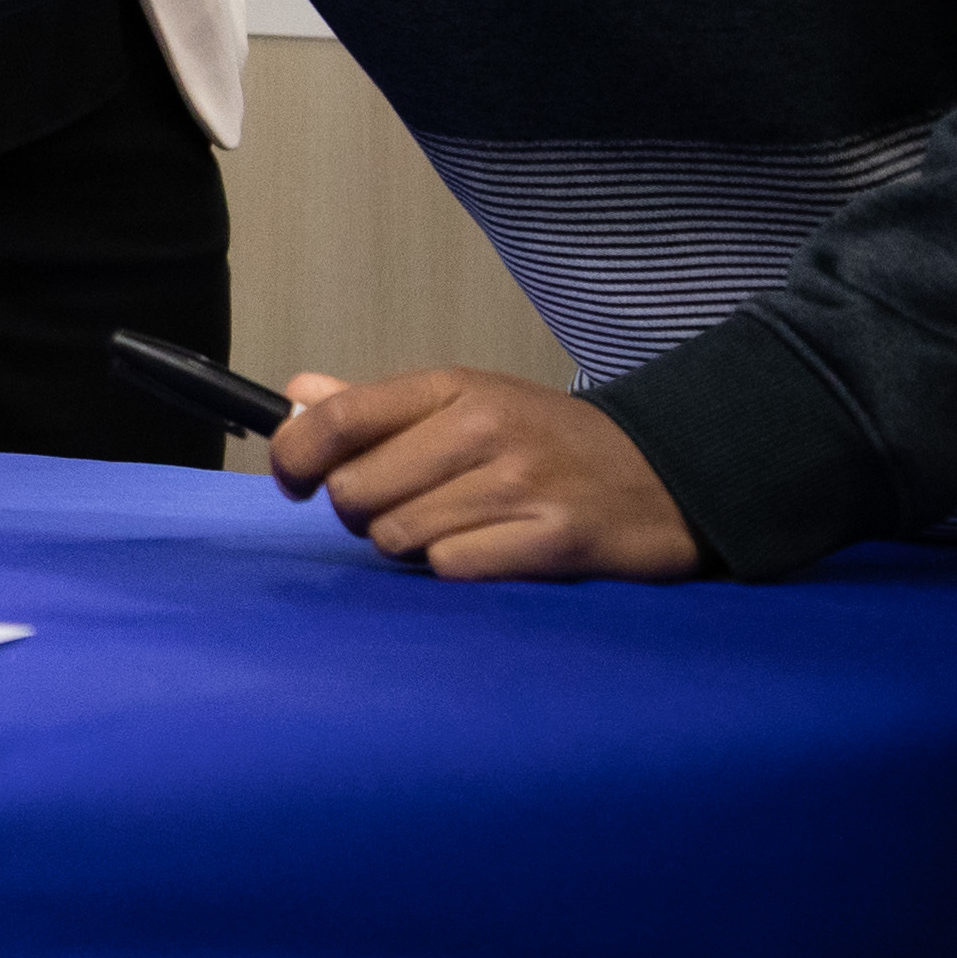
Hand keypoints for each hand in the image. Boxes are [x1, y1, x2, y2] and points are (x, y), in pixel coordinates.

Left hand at [263, 364, 699, 581]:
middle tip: (398, 509)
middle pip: (358, 491)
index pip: (339, 417)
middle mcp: (483, 428)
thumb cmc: (549, 442)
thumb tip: (297, 393)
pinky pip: (451, 569)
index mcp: (454, 387)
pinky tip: (486, 551)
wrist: (664, 475)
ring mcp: (519, 484)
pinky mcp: (550, 539)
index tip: (292, 479)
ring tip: (452, 528)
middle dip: (361, 513)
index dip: (295, 455)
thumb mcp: (468, 401)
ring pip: (398, 537)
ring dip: (409, 546)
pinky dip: (455, 570)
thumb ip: (378, 405)